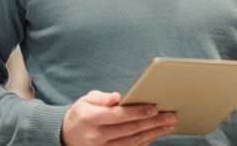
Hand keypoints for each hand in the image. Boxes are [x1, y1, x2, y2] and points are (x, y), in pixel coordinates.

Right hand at [61, 90, 176, 145]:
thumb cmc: (81, 113)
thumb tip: (117, 97)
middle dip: (153, 123)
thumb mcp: (86, 100)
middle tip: (171, 116)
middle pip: (130, 129)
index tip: (156, 108)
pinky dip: (145, 142)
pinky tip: (156, 134)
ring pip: (133, 142)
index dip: (139, 112)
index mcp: (91, 118)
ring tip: (169, 125)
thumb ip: (102, 97)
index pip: (119, 115)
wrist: (65, 136)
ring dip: (154, 133)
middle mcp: (96, 136)